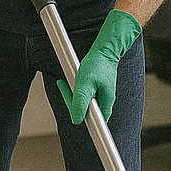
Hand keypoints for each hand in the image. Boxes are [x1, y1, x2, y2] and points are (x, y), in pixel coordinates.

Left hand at [58, 9, 141, 124]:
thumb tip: (76, 121)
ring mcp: (102, 97)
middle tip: (64, 85)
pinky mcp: (98, 91)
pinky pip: (85, 95)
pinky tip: (75, 79)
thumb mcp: (85, 84)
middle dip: (72, 100)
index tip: (71, 103)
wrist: (105, 50)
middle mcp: (105, 104)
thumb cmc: (97, 65)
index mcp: (105, 105)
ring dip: (73, 93)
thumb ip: (80, 102)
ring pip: (83, 103)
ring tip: (69, 80)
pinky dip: (77, 88)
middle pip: (84, 112)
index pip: (90, 120)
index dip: (77, 114)